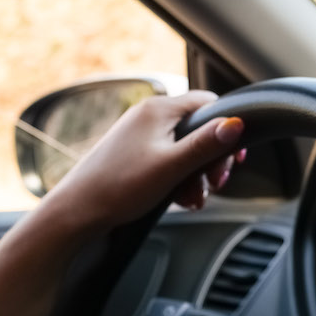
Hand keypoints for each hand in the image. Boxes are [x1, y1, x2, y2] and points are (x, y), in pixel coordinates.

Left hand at [43, 91, 244, 234]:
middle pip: (199, 129)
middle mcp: (149, 115)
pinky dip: (179, 178)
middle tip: (215, 183)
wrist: (78, 210)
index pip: (209, 104)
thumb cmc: (120, 186)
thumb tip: (237, 123)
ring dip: (197, 174)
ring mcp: (140, 134)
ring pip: (185, 148)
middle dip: (212, 159)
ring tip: (194, 199)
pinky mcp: (134, 152)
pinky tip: (179, 198)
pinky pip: (169, 159)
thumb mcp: (173, 166)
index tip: (235, 158)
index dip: (227, 130)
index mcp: (159, 109)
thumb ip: (206, 144)